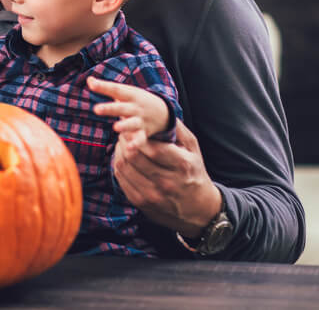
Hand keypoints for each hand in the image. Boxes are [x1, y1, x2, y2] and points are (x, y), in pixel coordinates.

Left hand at [89, 77, 169, 147]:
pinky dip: (136, 144)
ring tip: (116, 128)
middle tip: (96, 109)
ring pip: (132, 124)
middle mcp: (135, 107)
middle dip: (110, 108)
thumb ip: (106, 87)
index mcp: (130, 95)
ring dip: (125, 125)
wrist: (162, 112)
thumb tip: (89, 79)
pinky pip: (140, 139)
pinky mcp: (143, 133)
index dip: (103, 87)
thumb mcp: (125, 91)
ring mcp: (140, 120)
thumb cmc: (136, 100)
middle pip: (122, 107)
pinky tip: (130, 149)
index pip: (116, 89)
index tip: (91, 84)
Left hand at [109, 119, 222, 236]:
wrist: (199, 210)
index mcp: (181, 165)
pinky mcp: (141, 202)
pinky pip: (121, 179)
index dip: (137, 135)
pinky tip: (123, 158)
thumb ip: (178, 129)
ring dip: (118, 151)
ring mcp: (152, 194)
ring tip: (121, 143)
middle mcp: (166, 182)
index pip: (152, 148)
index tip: (132, 126)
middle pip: (134, 157)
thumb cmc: (195, 173)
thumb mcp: (193, 150)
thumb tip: (162, 108)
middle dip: (124, 140)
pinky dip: (118, 165)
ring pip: (124, 167)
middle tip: (122, 131)